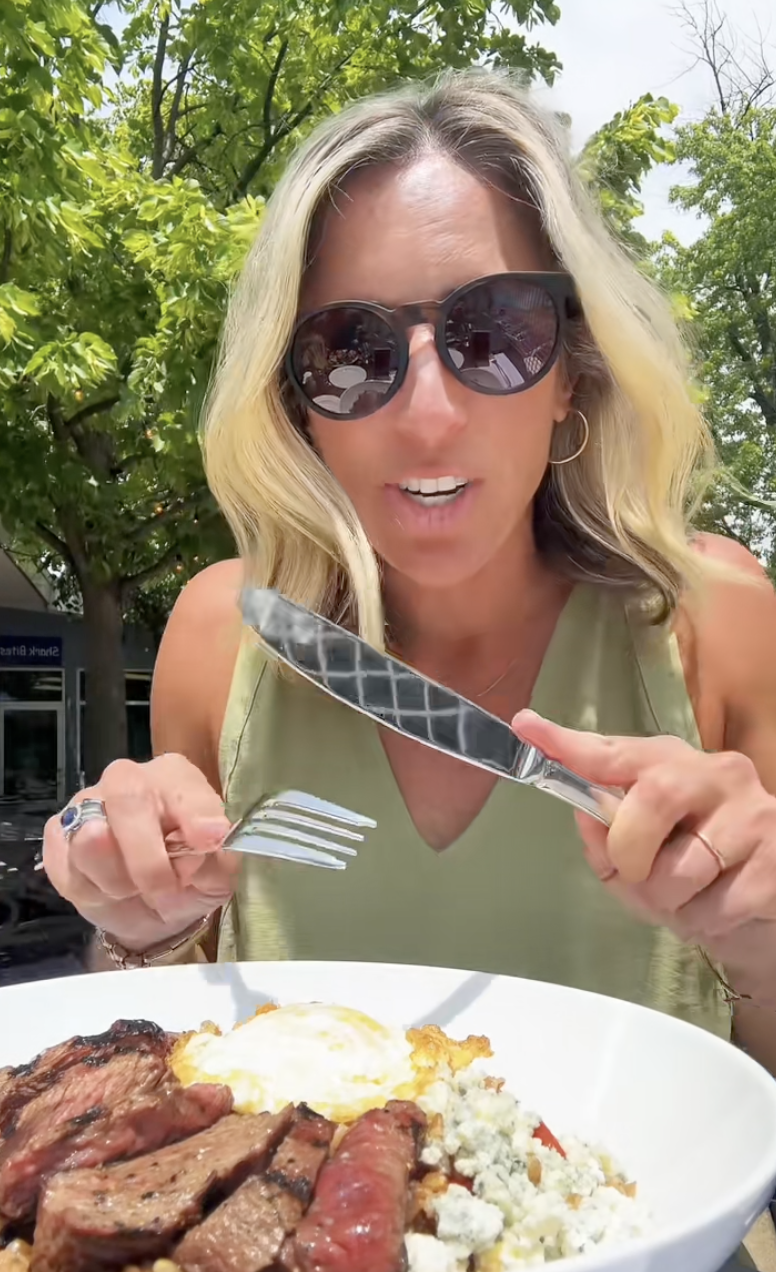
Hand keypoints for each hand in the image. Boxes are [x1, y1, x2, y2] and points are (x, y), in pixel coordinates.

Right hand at [43, 755, 240, 951]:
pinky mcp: (57, 834)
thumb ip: (215, 858)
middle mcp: (128, 778)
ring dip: (118, 881)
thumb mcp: (217, 876)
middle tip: (164, 892)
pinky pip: (67, 867)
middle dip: (148, 861)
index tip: (209, 840)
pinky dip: (92, 892)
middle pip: (128, 800)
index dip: (194, 812)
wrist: (150, 911)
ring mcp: (86, 802)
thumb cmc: (189, 880)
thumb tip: (203, 842)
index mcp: (175, 778)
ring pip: (91, 838)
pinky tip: (109, 891)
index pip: (182, 785)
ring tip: (136, 891)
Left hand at [512, 709, 775, 1003]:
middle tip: (639, 872)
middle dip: (629, 851)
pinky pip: (716, 905)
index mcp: (674, 764)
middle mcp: (718, 774)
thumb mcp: (643, 856)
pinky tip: (719, 909)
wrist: (764, 911)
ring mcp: (754, 814)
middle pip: (651, 796)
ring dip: (668, 903)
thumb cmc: (696, 875)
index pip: (615, 751)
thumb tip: (585, 817)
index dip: (569, 744)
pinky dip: (704, 922)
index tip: (528, 728)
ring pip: (681, 868)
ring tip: (687, 899)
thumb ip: (606, 835)